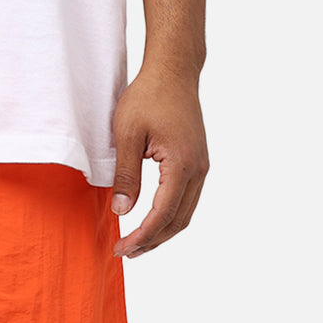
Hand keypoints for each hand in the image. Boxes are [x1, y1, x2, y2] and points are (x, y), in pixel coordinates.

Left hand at [110, 67, 208, 257]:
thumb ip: (125, 175)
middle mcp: (198, 169)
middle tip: (124, 252)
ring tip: (136, 244)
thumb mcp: (127, 135)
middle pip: (177, 221)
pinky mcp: (197, 163)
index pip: (161, 214)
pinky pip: (186, 201)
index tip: (121, 248)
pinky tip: (150, 222)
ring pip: (184, 214)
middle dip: (151, 241)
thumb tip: (121, 210)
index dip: (141, 236)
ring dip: (161, 233)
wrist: (173, 70)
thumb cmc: (148, 96)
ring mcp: (201, 166)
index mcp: (181, 164)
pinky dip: (168, 217)